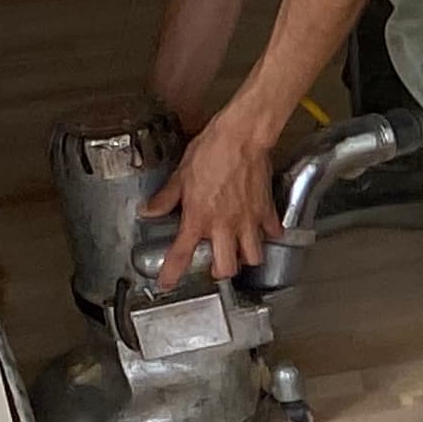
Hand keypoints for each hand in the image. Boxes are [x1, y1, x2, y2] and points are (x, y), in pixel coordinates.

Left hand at [143, 119, 280, 285]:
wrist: (241, 137)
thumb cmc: (212, 152)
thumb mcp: (180, 175)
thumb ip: (166, 198)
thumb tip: (150, 210)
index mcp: (199, 218)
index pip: (182, 254)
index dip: (172, 274)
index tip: (167, 284)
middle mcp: (225, 225)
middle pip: (227, 267)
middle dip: (220, 271)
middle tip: (214, 265)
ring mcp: (249, 220)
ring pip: (253, 257)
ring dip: (245, 258)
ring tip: (239, 251)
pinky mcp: (266, 210)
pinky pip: (272, 233)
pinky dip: (268, 236)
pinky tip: (262, 231)